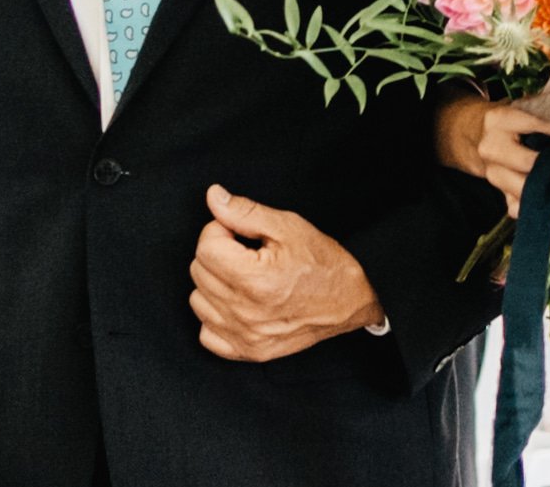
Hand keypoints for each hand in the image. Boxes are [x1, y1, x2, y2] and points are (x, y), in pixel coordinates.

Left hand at [188, 184, 383, 361]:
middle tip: (246, 251)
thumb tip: (214, 197)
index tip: (239, 232)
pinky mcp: (248, 352)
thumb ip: (245, 212)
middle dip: (218, 253)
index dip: (220, 230)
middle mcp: (246, 312)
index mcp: (255, 279)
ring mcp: (245, 336)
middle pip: (199, 271)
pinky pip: (206, 333)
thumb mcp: (289, 226)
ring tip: (243, 276)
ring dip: (215, 283)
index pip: (206, 247)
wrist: (350, 301)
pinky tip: (238, 303)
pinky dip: (217, 316)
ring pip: (198, 300)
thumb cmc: (324, 264)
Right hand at [435, 94, 549, 215]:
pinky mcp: (499, 192)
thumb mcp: (523, 106)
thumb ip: (547, 112)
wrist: (477, 135)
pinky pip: (519, 207)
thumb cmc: (509, 119)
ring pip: (527, 190)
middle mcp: (492, 149)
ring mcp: (494, 175)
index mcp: (500, 120)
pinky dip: (542, 205)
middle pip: (531, 164)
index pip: (535, 126)